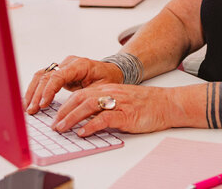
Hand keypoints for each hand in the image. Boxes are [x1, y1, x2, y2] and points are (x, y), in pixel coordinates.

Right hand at [23, 56, 122, 113]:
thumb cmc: (108, 79)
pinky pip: (43, 79)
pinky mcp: (59, 72)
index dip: (49, 90)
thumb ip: (89, 96)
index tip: (43, 104)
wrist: (111, 72)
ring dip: (32, 92)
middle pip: (46, 76)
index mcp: (80, 65)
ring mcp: (62, 66)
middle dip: (37, 94)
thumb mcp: (103, 89)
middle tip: (32, 110)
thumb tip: (78, 110)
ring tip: (27, 108)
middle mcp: (68, 63)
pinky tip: (29, 101)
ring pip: (41, 76)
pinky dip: (35, 90)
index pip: (58, 75)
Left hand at [51, 84, 174, 136]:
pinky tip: (83, 132)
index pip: (81, 94)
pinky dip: (91, 125)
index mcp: (108, 89)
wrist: (167, 104)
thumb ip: (104, 106)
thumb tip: (86, 118)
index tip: (56, 117)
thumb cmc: (146, 104)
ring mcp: (118, 103)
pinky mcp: (126, 114)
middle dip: (64, 112)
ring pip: (89, 106)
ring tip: (62, 128)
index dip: (66, 105)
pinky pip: (105, 118)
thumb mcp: (121, 101)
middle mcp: (111, 93)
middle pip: (80, 98)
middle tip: (54, 125)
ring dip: (72, 118)